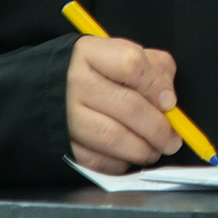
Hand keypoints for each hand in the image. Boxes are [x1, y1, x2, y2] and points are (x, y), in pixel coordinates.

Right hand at [65, 36, 182, 173]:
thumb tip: (168, 96)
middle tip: (172, 139)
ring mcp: (65, 115)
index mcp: (91, 53)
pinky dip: (119, 163)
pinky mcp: (62, 142)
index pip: (132, 65)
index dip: (157, 86)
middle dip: (158, 128)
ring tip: (155, 150)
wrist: (45, 90)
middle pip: (128, 106)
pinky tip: (127, 157)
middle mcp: (75, 82)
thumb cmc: (95, 72)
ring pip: (113, 138)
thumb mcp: (121, 56)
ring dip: (142, 150)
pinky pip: (96, 160)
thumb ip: (153, 67)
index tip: (170, 103)